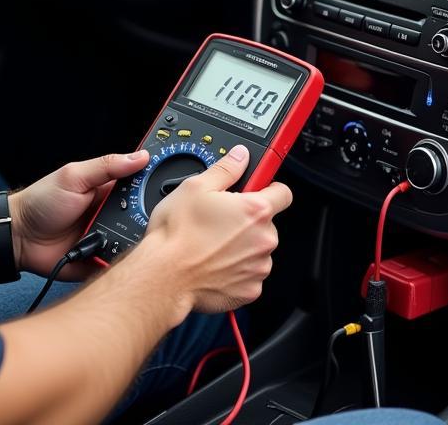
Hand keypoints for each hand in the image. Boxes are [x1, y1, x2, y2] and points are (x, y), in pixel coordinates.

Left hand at [12, 149, 150, 277]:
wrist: (18, 238)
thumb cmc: (41, 202)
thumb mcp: (74, 176)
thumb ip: (107, 166)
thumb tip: (140, 156)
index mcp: (108, 189)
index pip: (140, 184)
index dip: (156, 184)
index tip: (175, 183)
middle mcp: (111, 213)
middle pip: (143, 215)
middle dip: (151, 217)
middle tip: (157, 218)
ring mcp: (107, 237)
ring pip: (135, 240)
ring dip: (138, 240)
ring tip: (143, 240)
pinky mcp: (100, 259)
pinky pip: (119, 264)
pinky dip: (124, 263)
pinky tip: (128, 260)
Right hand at [144, 145, 292, 314]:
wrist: (164, 276)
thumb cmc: (177, 234)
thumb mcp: (196, 186)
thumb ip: (226, 168)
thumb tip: (240, 156)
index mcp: (255, 211)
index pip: (283, 192)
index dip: (269, 188)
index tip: (257, 191)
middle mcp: (264, 240)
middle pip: (267, 223)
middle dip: (249, 220)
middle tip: (222, 220)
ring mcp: (258, 268)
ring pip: (258, 249)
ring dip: (244, 246)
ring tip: (214, 243)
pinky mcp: (250, 291)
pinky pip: (250, 274)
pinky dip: (238, 270)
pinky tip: (216, 263)